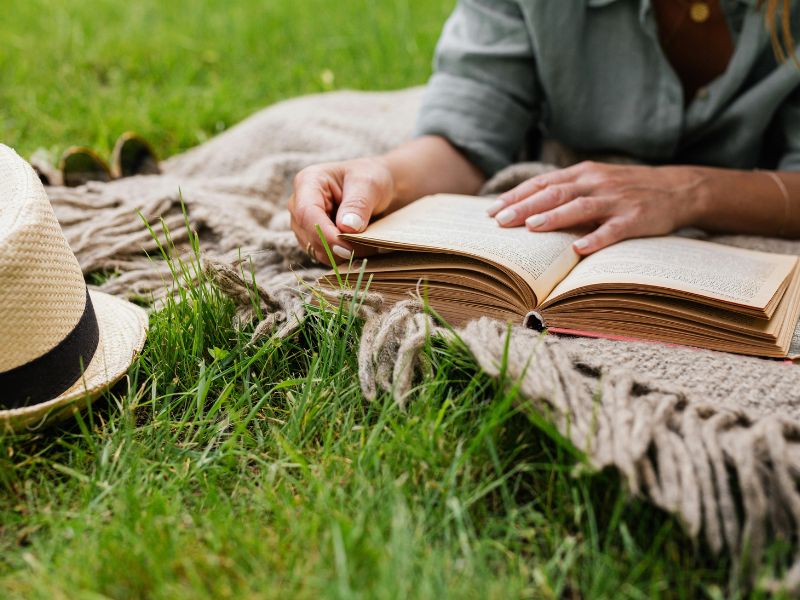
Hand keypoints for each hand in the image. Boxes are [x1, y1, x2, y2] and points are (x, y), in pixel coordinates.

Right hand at [289, 157, 394, 263]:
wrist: (375, 187)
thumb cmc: (371, 177)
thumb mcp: (369, 184)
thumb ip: (358, 204)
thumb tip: (347, 228)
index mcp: (308, 181)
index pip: (307, 213)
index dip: (325, 234)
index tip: (347, 249)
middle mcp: (299, 203)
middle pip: (308, 234)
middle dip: (335, 247)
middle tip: (368, 248)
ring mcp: (303, 223)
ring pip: (315, 249)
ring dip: (341, 254)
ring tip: (368, 245)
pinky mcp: (312, 238)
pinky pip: (323, 255)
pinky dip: (342, 257)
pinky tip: (361, 249)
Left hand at [486, 161, 705, 253]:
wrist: (678, 188)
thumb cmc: (626, 189)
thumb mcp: (595, 182)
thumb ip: (565, 191)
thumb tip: (526, 209)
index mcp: (583, 174)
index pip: (542, 183)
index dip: (516, 196)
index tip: (492, 210)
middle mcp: (596, 183)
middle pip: (555, 193)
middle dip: (525, 207)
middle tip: (500, 221)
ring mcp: (617, 200)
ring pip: (580, 207)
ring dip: (554, 217)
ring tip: (531, 227)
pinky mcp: (636, 218)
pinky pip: (614, 229)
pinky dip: (596, 238)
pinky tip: (579, 249)